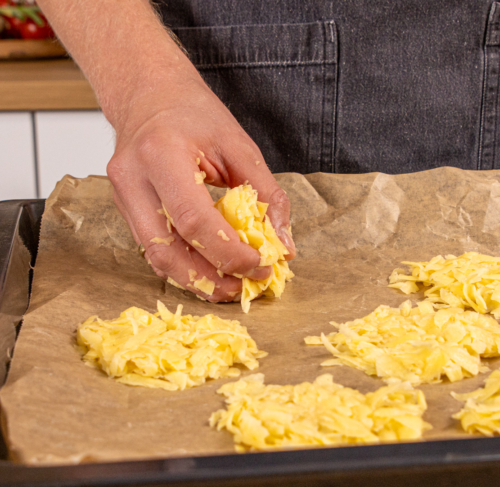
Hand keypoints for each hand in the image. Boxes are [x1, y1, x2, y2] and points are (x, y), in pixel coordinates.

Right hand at [107, 75, 296, 301]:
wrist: (149, 94)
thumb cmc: (194, 114)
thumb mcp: (241, 147)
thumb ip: (267, 195)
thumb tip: (283, 244)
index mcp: (161, 154)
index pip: (194, 220)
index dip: (228, 252)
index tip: (260, 263)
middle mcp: (132, 178)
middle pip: (166, 249)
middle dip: (208, 278)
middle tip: (244, 287)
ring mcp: (122, 196)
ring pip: (155, 257)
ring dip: (194, 280)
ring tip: (229, 287)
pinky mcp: (124, 208)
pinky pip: (152, 248)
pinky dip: (182, 266)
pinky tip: (209, 271)